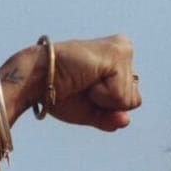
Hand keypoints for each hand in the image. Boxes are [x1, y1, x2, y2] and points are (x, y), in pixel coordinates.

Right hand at [26, 35, 140, 129]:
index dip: (106, 107)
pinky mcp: (117, 52)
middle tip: (82, 86)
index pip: (130, 102)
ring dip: (102, 98)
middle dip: (107, 103)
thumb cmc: (60, 94)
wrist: (37, 80)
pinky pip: (120, 95)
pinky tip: (86, 78)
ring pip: (130, 99)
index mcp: (119, 63)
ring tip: (83, 81)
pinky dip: (102, 95)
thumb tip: (126, 120)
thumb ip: (111, 118)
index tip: (84, 91)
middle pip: (134, 101)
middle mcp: (123, 51)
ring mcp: (122, 50)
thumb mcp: (90, 112)